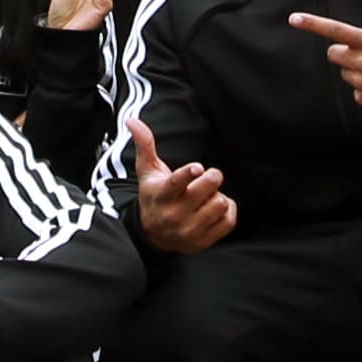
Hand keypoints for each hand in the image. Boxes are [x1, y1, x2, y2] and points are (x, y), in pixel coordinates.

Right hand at [126, 118, 236, 254]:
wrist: (152, 235)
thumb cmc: (154, 196)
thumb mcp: (147, 171)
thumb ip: (144, 144)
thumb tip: (132, 120)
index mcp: (162, 195)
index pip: (176, 184)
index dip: (189, 174)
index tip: (197, 167)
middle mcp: (175, 214)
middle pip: (208, 189)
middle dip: (212, 177)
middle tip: (207, 177)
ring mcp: (190, 230)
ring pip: (220, 204)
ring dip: (218, 197)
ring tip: (207, 197)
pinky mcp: (203, 241)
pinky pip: (228, 221)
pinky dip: (228, 211)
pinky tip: (215, 209)